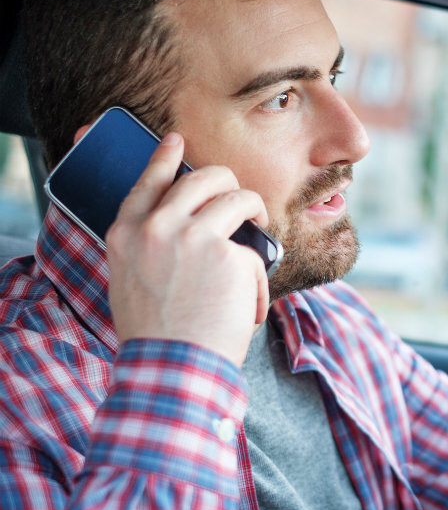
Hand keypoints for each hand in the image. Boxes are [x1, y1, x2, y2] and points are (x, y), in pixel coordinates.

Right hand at [105, 132, 269, 365]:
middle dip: (229, 183)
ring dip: (256, 212)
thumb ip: (150, 249)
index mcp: (125, 235)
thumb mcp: (132, 282)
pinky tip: (248, 309)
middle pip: (203, 178)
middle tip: (243, 201)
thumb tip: (187, 225)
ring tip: (261, 233)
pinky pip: (256, 253)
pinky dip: (258, 283)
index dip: (163, 158)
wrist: (172, 369)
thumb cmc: (158, 336)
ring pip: (238, 199)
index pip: (147, 182)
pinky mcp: (228, 254)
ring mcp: (192, 237)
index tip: (175, 140)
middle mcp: (156, 228)